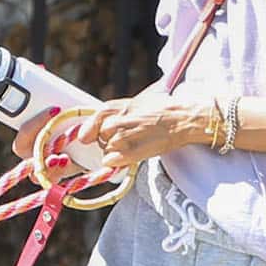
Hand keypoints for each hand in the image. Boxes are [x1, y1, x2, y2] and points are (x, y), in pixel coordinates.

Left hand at [77, 90, 208, 169]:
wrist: (182, 118)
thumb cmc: (161, 109)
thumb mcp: (133, 103)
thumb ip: (110, 115)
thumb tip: (84, 135)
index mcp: (112, 108)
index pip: (88, 126)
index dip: (91, 133)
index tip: (94, 137)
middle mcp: (112, 123)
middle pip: (99, 140)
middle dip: (110, 141)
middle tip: (131, 136)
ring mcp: (119, 139)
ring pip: (106, 151)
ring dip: (117, 151)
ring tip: (137, 142)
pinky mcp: (128, 154)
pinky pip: (110, 162)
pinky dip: (119, 161)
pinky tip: (134, 153)